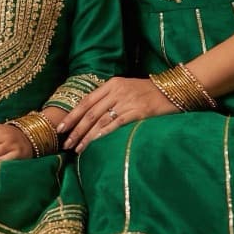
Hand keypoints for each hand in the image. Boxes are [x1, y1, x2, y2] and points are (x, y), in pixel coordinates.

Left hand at [58, 76, 175, 153]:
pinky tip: (96, 142)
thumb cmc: (148, 92)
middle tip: (65, 144)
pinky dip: (104, 133)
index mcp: (112, 84)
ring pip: (101, 120)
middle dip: (76, 130)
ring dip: (87, 136)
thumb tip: (89, 116)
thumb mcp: (126, 88)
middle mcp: (117, 91)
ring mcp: (128, 101)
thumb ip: (109, 98)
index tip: (60, 128)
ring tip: (77, 149)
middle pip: (90, 112)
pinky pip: (117, 123)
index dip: (72, 115)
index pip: (86, 101)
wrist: (172, 90)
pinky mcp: (139, 111)